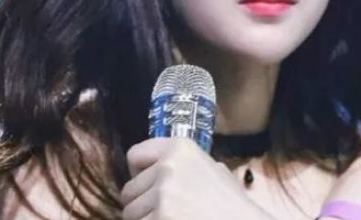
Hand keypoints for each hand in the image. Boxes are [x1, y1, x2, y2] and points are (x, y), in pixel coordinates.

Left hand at [120, 137, 273, 219]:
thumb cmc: (231, 203)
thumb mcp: (213, 169)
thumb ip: (186, 164)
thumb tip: (163, 167)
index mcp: (180, 148)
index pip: (135, 155)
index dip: (139, 174)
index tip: (148, 185)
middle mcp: (168, 166)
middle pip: (129, 190)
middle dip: (142, 203)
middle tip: (165, 210)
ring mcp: (163, 194)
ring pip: (131, 213)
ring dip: (146, 219)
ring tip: (171, 217)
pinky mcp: (160, 217)